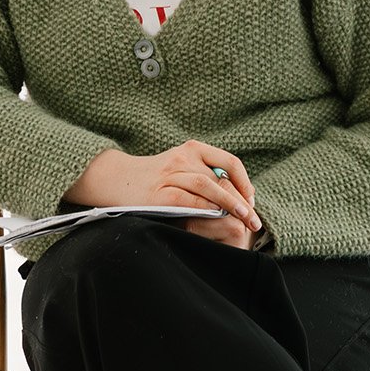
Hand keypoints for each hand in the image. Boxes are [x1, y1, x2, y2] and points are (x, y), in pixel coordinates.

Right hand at [68, 141, 260, 236]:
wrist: (115, 178)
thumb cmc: (153, 178)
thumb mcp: (180, 166)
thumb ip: (204, 174)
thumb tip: (239, 193)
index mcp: (192, 149)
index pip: (229, 162)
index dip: (244, 182)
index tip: (252, 200)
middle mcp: (183, 157)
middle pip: (222, 177)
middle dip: (242, 199)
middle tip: (255, 219)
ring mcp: (171, 174)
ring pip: (209, 187)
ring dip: (231, 205)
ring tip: (246, 221)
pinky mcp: (160, 194)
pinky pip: (190, 201)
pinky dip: (208, 211)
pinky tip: (220, 221)